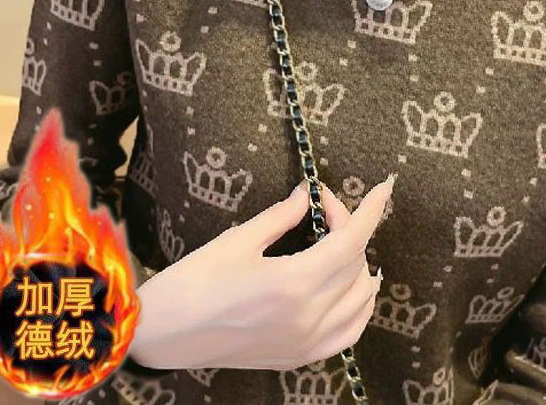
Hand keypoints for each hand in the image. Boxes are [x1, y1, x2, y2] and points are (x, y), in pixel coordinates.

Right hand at [127, 175, 393, 370]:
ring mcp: (306, 343)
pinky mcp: (298, 358)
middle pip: (355, 264)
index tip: (382, 187)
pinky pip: (349, 333)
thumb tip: (308, 195)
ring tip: (340, 240)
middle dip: (348, 226)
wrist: (163, 333)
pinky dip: (359, 306)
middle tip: (321, 205)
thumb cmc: (195, 280)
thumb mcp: (239, 239)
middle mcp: (308, 317)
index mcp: (294, 284)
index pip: (351, 241)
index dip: (371, 211)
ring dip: (359, 265)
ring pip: (360, 299)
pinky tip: (352, 287)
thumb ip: (282, 217)